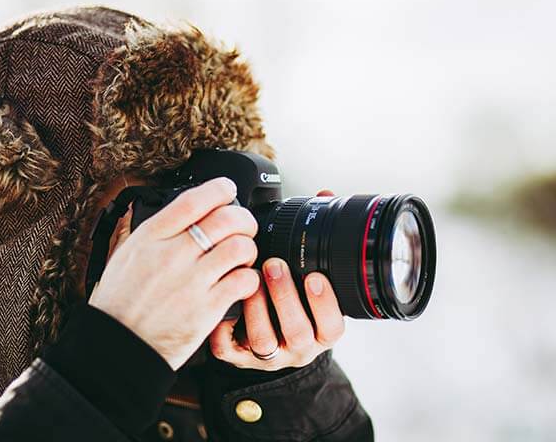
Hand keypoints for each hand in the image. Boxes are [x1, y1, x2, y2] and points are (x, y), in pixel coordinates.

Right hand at [88, 177, 260, 369]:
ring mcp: (191, 282)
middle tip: (243, 228)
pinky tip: (241, 283)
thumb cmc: (120, 302)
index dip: (219, 189)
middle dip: (243, 219)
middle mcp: (172, 255)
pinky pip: (244, 280)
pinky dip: (249, 279)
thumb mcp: (125, 254)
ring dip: (248, 249)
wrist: (118, 347)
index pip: (194, 200)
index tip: (228, 190)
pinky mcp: (207, 309)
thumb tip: (178, 210)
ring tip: (241, 258)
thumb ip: (154, 231)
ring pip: (240, 246)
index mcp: (151, 237)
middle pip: (226, 218)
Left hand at [208, 189, 345, 369]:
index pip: (332, 326)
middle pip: (298, 332)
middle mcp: (299, 346)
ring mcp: (269, 355)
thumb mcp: (310, 274)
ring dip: (257, 309)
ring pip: (265, 343)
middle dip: (286, 298)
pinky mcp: (240, 358)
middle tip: (274, 266)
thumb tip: (325, 196)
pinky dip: (223, 331)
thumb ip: (316, 238)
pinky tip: (223, 308)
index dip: (326, 303)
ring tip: (249, 281)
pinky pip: (229, 351)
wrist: (263, 337)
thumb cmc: (291, 298)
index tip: (314, 276)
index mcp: (321, 329)